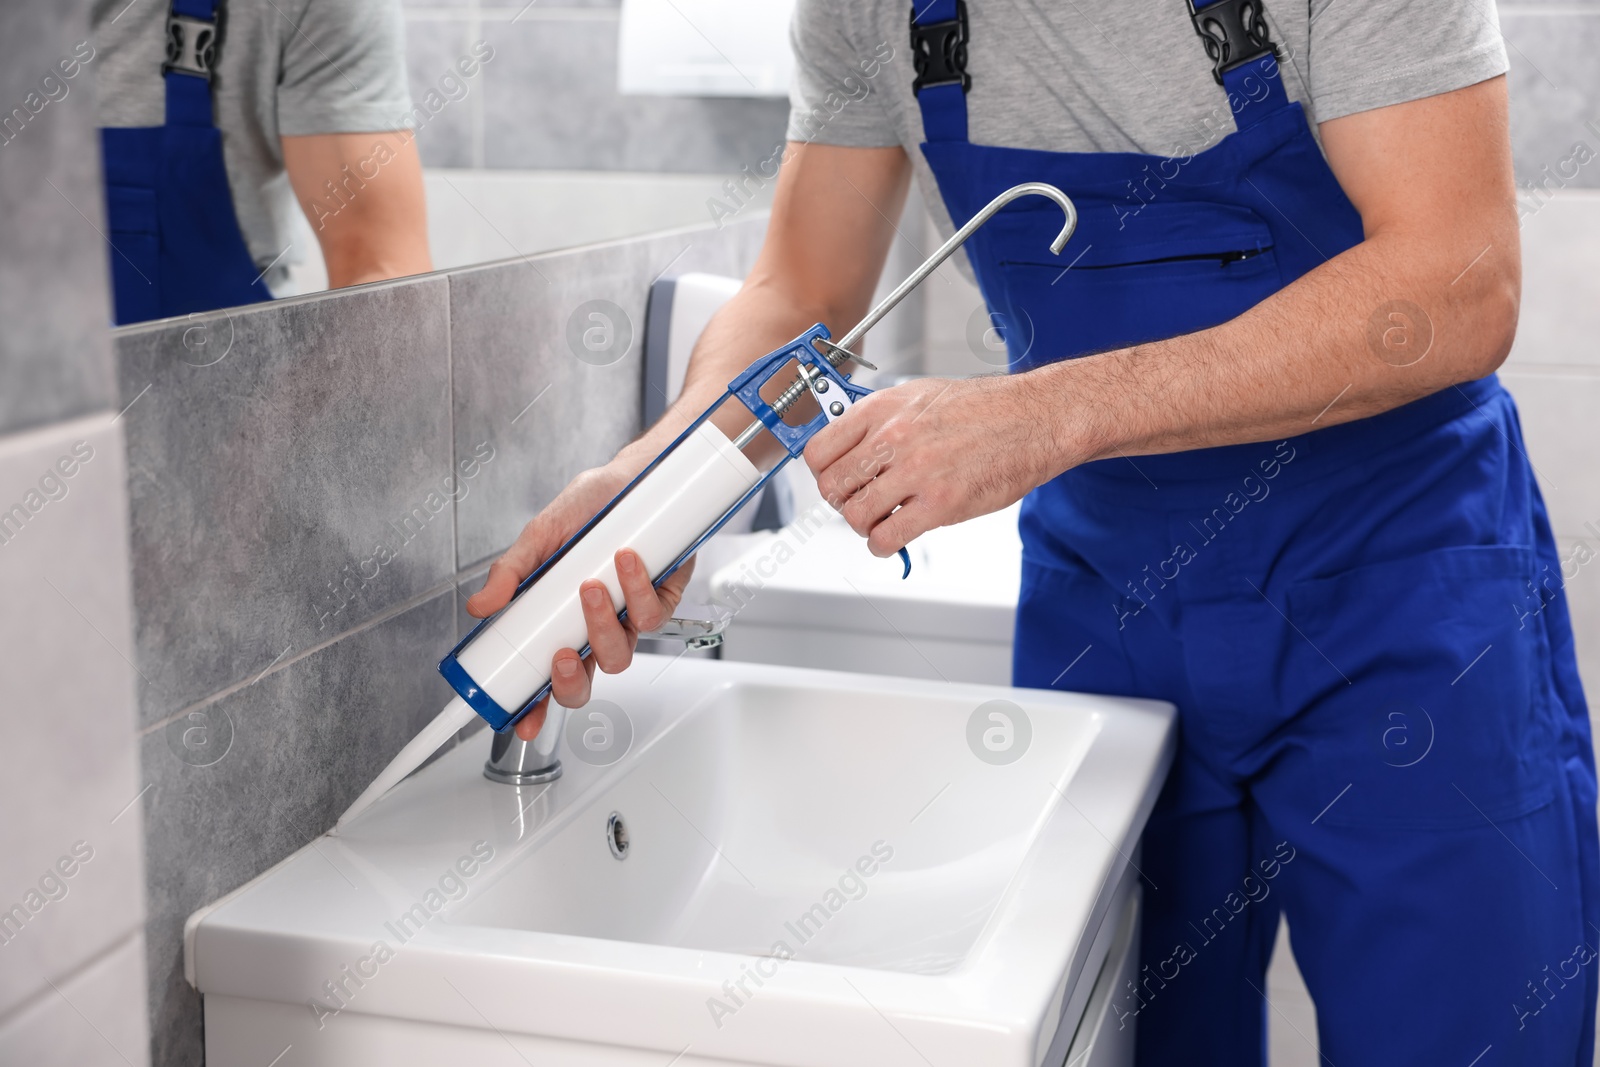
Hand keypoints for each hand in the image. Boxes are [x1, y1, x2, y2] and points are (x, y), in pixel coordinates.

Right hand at [465, 463, 694, 739]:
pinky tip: (625, 560)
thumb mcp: (541, 535)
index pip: (545, 676)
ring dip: (603, 626)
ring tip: (590, 587)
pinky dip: (636, 589)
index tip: (521, 719)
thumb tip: (480, 606)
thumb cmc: (589, 509)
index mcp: (562, 622)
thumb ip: (511, 571)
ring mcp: (628, 617)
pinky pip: (652, 614)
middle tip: (562, 655)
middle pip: (586, 680)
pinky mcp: (663, 599)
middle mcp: (596, 627)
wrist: (634, 478)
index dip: (534, 706)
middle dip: (572, 681)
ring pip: (620, 653)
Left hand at [804, 375, 1060, 556]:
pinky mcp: (940, 504)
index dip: (823, 472)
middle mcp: (894, 437)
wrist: (1034, 419)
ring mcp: (916, 471)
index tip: (835, 479)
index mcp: (883, 408)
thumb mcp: (918, 395)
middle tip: (860, 502)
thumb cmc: (983, 408)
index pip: (819, 451)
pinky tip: (895, 537)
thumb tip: (847, 449)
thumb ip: (880, 421)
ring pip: (855, 516)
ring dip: (864, 525)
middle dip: (841, 501)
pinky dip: (883, 545)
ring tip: (882, 520)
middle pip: (832, 487)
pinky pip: (887, 538)